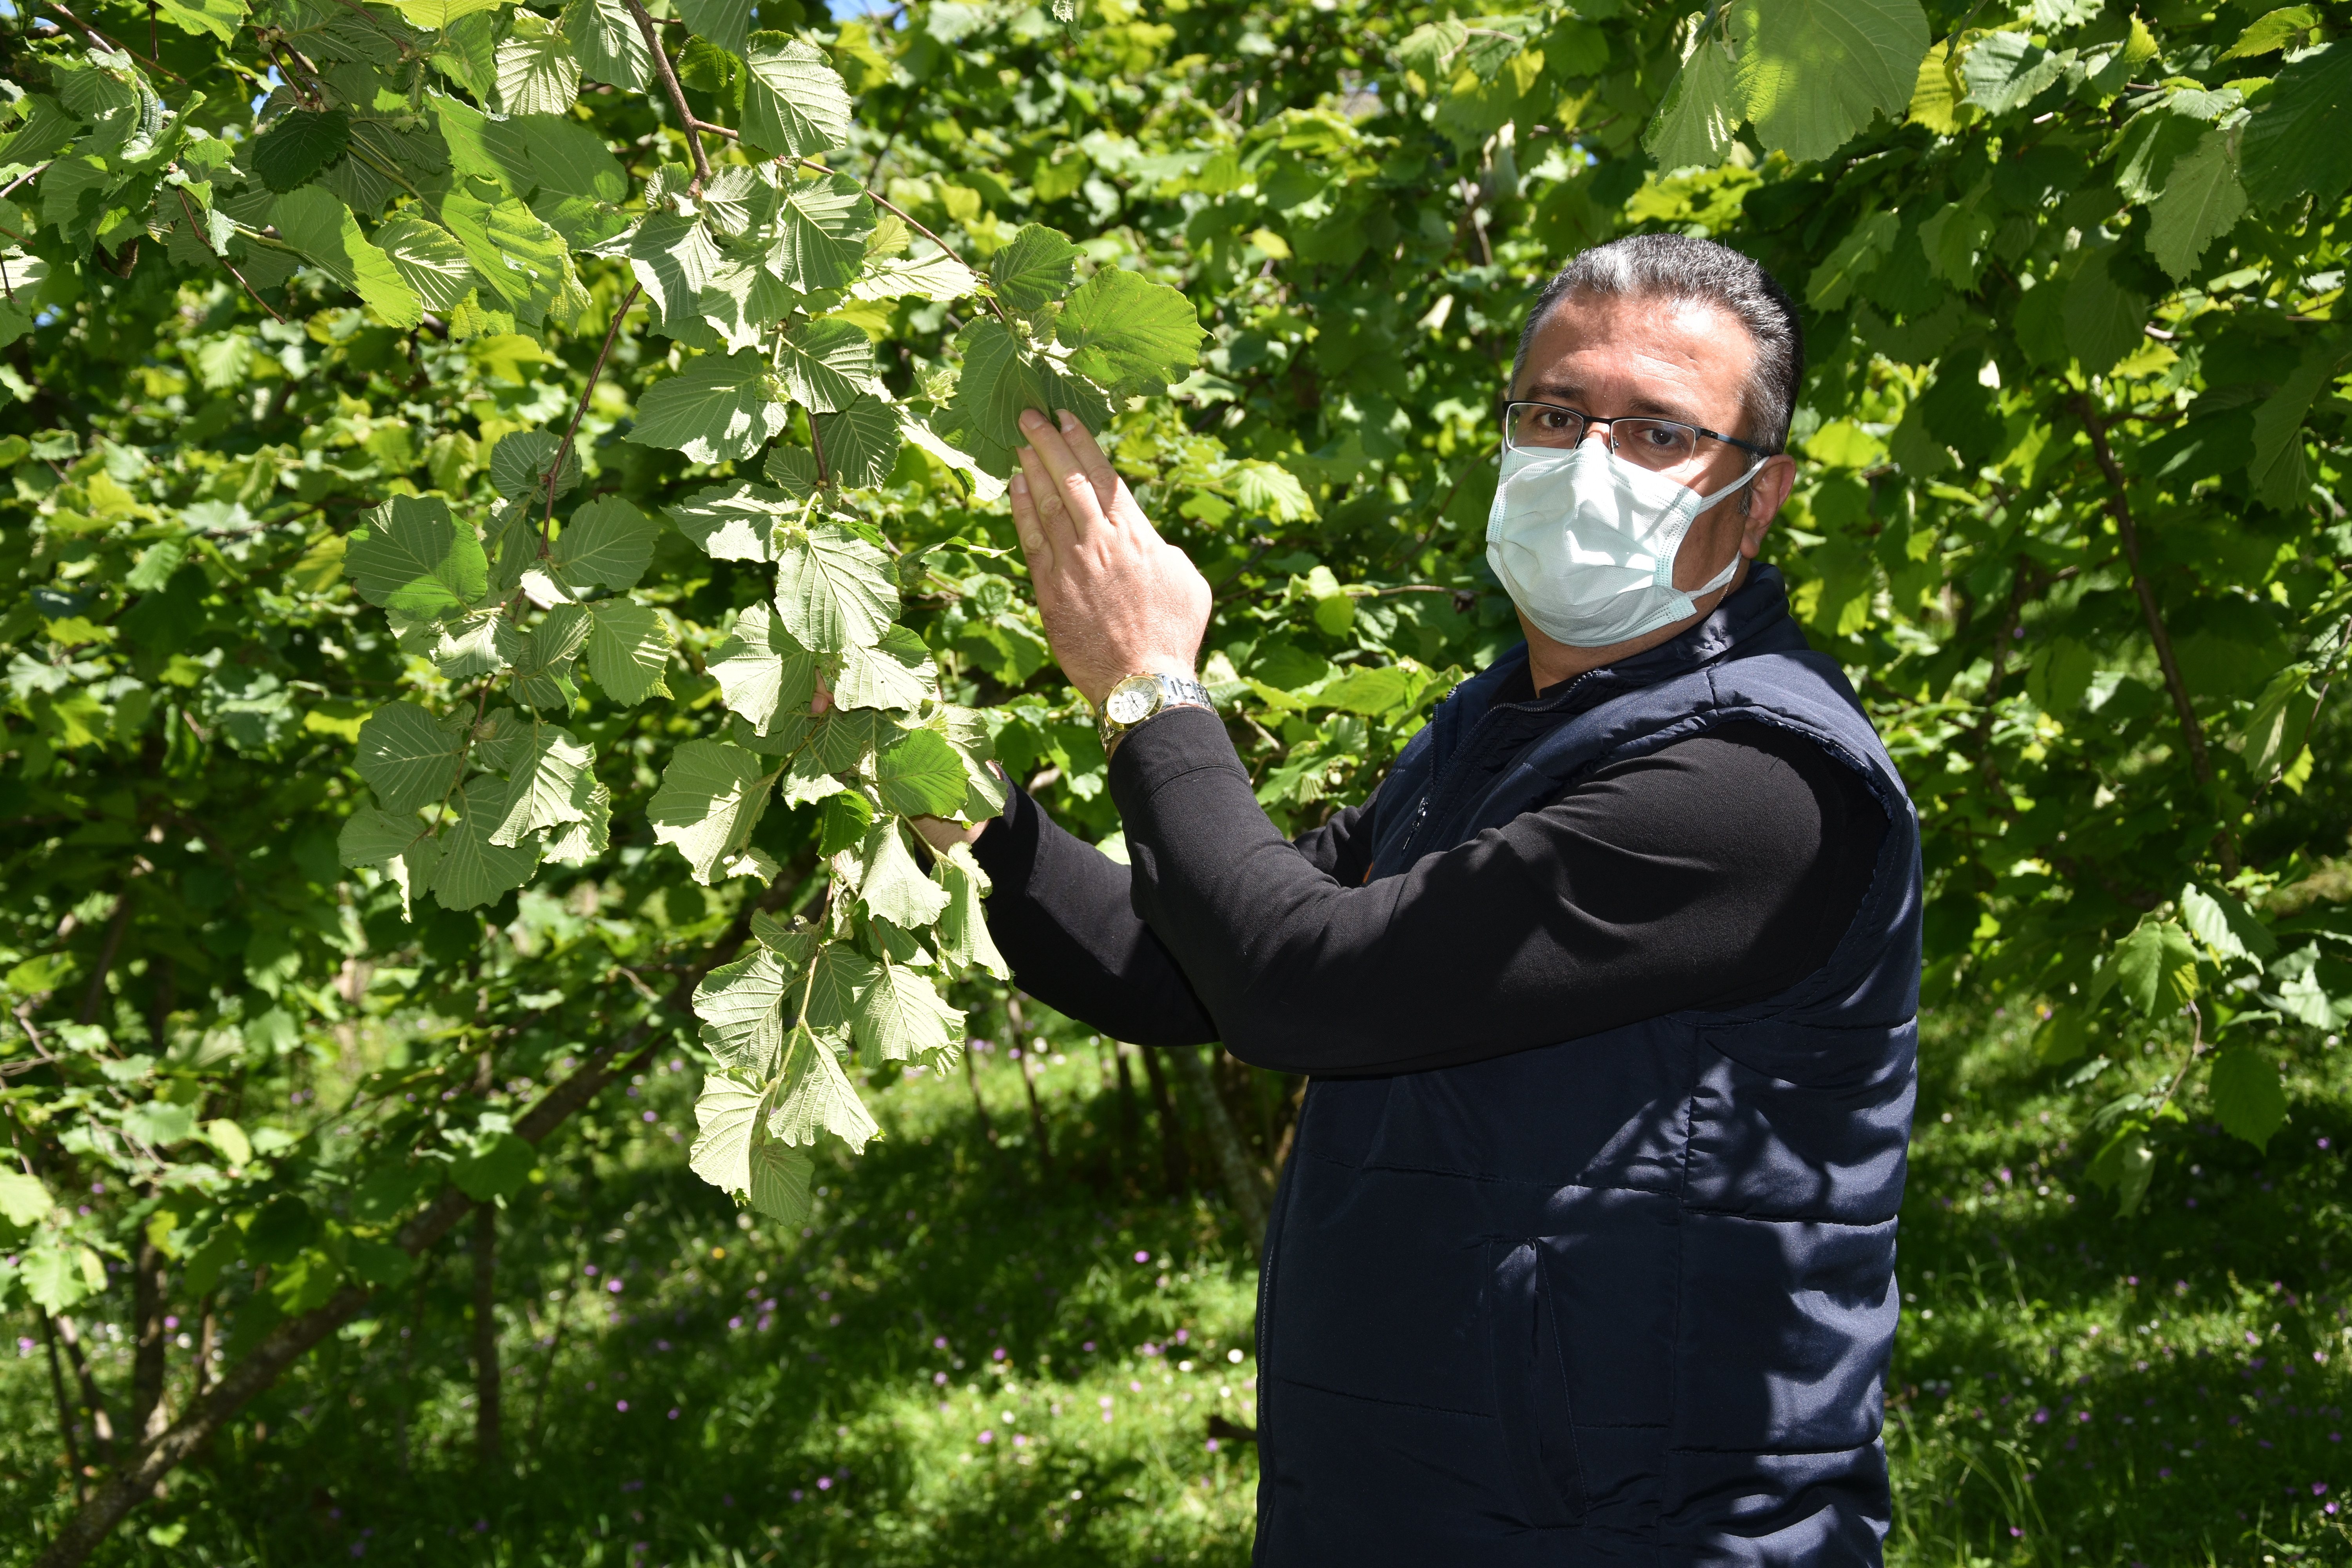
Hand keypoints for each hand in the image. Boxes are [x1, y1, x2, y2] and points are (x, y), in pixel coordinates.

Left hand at [1010, 408, 1211, 707]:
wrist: (1143, 681)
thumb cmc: (1173, 635)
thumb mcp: (1188, 582)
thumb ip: (1165, 552)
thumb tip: (1152, 543)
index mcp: (1138, 535)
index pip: (1105, 476)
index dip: (1083, 443)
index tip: (1067, 417)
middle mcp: (1102, 542)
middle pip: (1071, 480)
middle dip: (1049, 443)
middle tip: (1029, 413)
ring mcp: (1073, 565)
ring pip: (1047, 504)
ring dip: (1031, 468)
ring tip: (1018, 440)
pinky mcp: (1050, 590)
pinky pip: (1031, 541)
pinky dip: (1021, 510)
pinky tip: (1013, 487)